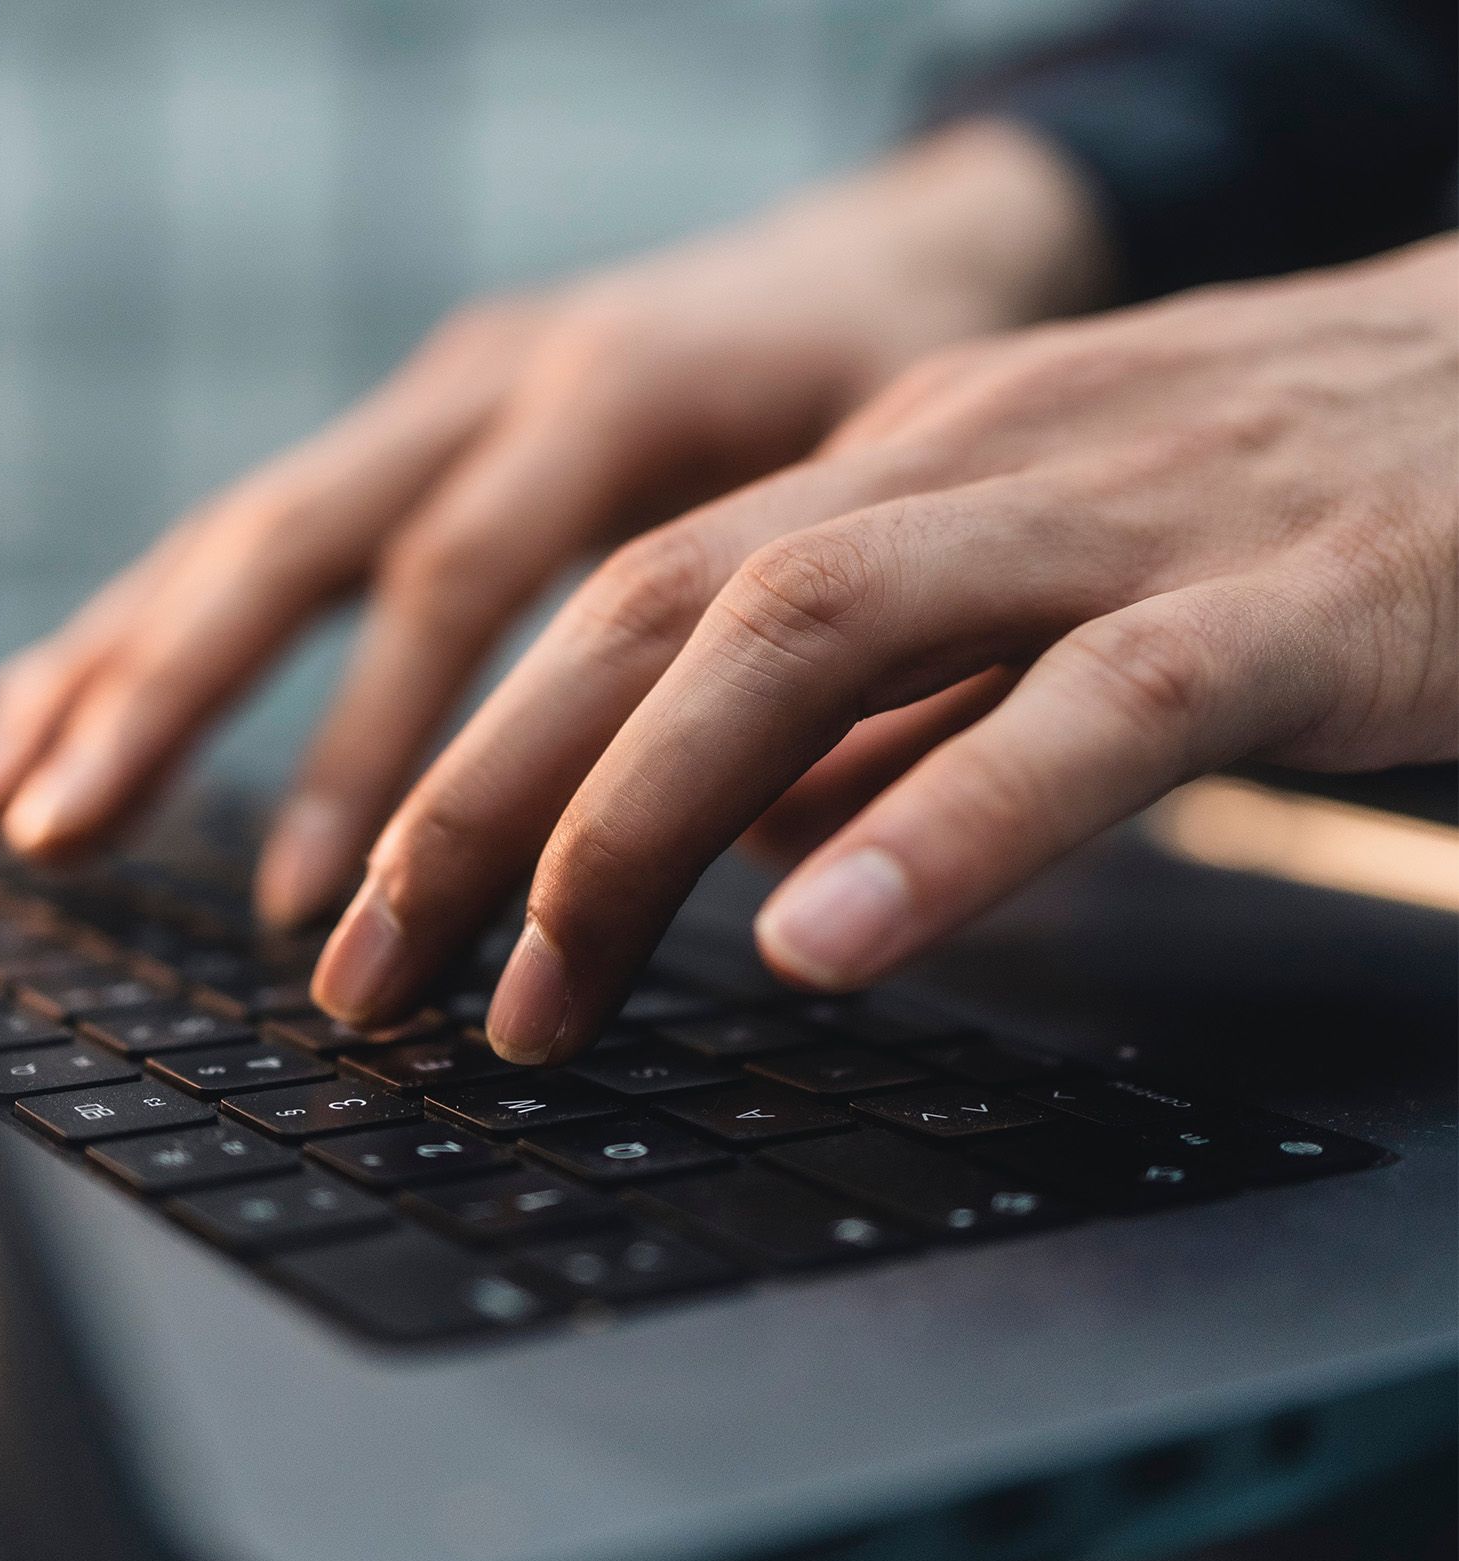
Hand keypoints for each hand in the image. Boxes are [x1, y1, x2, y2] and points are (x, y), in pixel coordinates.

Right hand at [0, 121, 1105, 924]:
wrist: (892, 252)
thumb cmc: (905, 386)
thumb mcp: (900, 495)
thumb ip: (824, 648)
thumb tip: (727, 852)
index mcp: (618, 391)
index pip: (461, 583)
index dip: (377, 749)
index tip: (318, 907)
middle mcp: (499, 375)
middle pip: (297, 534)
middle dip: (167, 698)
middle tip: (55, 840)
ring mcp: (445, 391)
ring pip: (248, 524)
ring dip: (118, 662)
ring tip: (5, 795)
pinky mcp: (427, 420)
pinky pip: (270, 518)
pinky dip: (159, 615)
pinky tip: (63, 688)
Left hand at [312, 236, 1457, 1061]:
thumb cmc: (1290, 515)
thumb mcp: (1038, 599)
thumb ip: (893, 712)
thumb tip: (737, 841)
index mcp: (902, 465)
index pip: (627, 604)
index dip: (476, 763)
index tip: (384, 919)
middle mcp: (970, 462)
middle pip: (658, 612)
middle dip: (483, 802)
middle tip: (373, 981)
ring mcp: (1123, 513)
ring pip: (814, 631)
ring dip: (637, 821)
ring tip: (537, 996)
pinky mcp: (1290, 597)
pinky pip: (1091, 709)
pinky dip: (941, 827)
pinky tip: (819, 946)